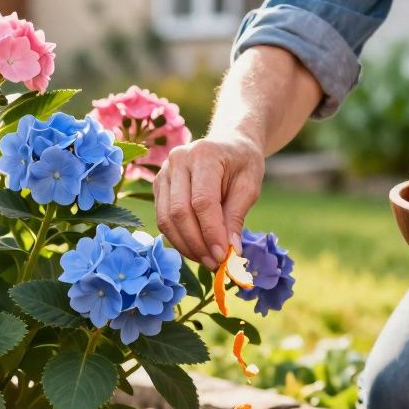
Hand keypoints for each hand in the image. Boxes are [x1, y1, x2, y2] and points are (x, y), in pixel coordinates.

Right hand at [155, 133, 264, 269]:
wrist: (228, 144)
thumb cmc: (243, 164)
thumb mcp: (249, 186)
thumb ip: (236, 217)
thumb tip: (231, 251)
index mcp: (204, 154)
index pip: (202, 201)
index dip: (211, 232)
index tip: (224, 256)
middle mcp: (177, 160)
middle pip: (179, 212)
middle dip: (197, 243)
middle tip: (215, 264)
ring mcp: (163, 173)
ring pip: (166, 219)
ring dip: (186, 245)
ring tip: (207, 260)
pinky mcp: (158, 186)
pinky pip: (163, 219)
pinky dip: (178, 239)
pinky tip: (196, 249)